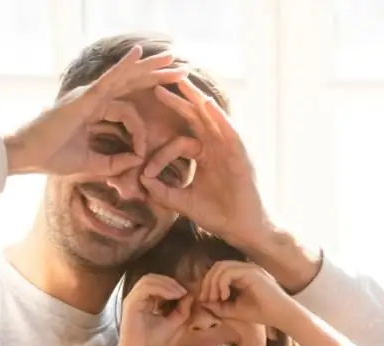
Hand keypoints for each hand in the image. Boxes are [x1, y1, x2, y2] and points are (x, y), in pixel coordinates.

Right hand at [4, 46, 186, 177]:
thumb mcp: (91, 164)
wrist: (29, 155)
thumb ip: (114, 163)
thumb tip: (137, 161)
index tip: (142, 153)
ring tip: (174, 58)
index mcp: (95, 112)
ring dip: (151, 67)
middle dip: (157, 76)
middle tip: (182, 70)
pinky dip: (124, 66)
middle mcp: (94, 98)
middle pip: (132, 84)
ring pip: (126, 77)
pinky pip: (108, 79)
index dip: (139, 132)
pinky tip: (139, 54)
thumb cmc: (53, 157)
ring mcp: (89, 94)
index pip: (127, 113)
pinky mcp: (84, 97)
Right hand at [120, 274, 190, 345]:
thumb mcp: (173, 323)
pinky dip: (161, 288)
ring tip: (180, 292)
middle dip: (170, 281)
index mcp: (145, 301)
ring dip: (166, 283)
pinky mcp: (131, 303)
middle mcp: (137, 297)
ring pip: (148, 279)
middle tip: (184, 290)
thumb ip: (182, 310)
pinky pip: (145, 288)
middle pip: (152, 278)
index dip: (172, 284)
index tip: (187, 291)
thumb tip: (190, 296)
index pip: (157, 283)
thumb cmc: (152, 342)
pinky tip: (173, 295)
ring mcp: (133, 299)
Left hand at [139, 79, 272, 249]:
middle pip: (195, 118)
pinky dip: (218, 117)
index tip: (146, 171)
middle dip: (178, 100)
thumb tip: (142, 182)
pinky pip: (228, 131)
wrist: (241, 228)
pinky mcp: (240, 154)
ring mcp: (229, 148)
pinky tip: (206, 104)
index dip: (160, 152)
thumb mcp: (183, 202)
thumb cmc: (218, 214)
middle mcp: (216, 147)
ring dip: (196, 98)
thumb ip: (163, 192)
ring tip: (182, 80)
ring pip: (211, 117)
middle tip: (158, 83)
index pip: (179, 141)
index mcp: (204, 156)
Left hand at [199, 261, 297, 329]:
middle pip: (217, 266)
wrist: (282, 317)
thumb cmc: (262, 314)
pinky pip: (229, 272)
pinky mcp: (253, 272)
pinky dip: (221, 284)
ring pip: (221, 267)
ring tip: (215, 299)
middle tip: (206, 299)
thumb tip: (203, 301)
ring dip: (213, 283)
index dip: (208, 284)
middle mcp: (245, 268)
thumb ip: (219, 305)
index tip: (205, 300)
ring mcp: (250, 268)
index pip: (219, 271)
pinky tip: (224, 297)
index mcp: (242, 275)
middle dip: (207, 282)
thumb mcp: (234, 310)